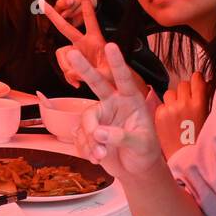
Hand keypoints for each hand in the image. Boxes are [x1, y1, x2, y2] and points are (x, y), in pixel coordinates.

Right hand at [41, 0, 107, 88]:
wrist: (115, 87)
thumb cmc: (115, 77)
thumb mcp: (107, 76)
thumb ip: (89, 73)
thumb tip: (72, 73)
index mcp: (95, 40)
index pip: (89, 19)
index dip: (85, 4)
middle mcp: (83, 44)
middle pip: (64, 28)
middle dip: (54, 16)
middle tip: (41, 2)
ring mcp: (77, 54)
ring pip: (62, 56)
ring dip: (68, 70)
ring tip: (80, 81)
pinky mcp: (73, 64)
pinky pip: (64, 69)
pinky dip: (69, 77)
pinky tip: (77, 84)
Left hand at [54, 0, 112, 26]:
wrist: (69, 25)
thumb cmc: (62, 12)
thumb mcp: (58, 6)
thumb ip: (61, 4)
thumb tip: (70, 2)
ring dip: (72, 9)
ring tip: (66, 14)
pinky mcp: (93, 4)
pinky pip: (85, 8)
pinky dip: (76, 15)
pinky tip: (74, 18)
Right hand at [69, 43, 163, 178]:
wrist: (135, 169)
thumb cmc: (144, 152)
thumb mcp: (140, 144)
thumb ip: (121, 137)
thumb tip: (99, 133)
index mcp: (131, 101)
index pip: (124, 79)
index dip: (117, 63)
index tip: (111, 46)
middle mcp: (113, 103)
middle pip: (96, 83)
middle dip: (84, 69)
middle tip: (71, 53)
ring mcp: (100, 116)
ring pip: (86, 120)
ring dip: (90, 140)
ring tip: (101, 156)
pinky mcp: (89, 130)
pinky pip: (81, 136)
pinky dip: (86, 149)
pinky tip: (97, 158)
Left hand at [154, 72, 208, 155]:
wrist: (186, 158)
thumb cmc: (201, 139)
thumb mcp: (208, 117)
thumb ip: (206, 99)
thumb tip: (206, 83)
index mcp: (199, 104)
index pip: (196, 79)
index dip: (197, 80)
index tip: (197, 83)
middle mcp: (184, 104)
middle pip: (182, 84)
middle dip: (186, 90)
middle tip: (188, 100)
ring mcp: (170, 109)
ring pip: (170, 92)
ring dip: (174, 98)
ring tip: (178, 111)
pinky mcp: (159, 116)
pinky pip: (162, 104)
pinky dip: (165, 108)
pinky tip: (171, 119)